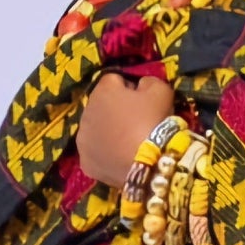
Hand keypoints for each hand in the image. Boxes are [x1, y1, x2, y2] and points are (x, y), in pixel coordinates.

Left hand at [77, 71, 175, 186]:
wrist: (149, 164)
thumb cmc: (153, 121)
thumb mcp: (161, 90)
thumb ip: (148, 81)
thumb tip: (141, 85)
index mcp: (103, 91)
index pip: (115, 80)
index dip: (130, 88)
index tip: (143, 101)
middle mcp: (86, 112)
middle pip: (102, 105)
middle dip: (116, 109)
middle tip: (136, 122)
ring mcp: (83, 139)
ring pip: (95, 129)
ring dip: (108, 131)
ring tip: (128, 142)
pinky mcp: (85, 162)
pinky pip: (95, 152)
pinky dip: (105, 153)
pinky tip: (120, 157)